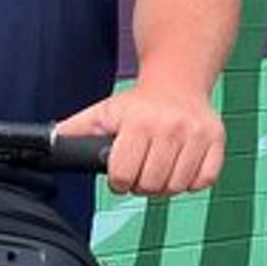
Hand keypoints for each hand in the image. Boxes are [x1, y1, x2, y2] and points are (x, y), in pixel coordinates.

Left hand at [59, 82, 225, 195]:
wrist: (178, 79)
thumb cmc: (139, 102)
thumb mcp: (104, 112)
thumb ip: (75, 131)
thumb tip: (49, 143)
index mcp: (139, 122)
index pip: (124, 175)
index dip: (120, 180)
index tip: (122, 173)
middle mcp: (170, 127)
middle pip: (152, 185)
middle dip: (143, 184)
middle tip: (142, 171)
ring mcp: (197, 134)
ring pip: (178, 186)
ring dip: (166, 185)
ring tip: (160, 168)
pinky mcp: (217, 140)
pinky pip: (205, 180)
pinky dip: (192, 181)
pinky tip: (182, 165)